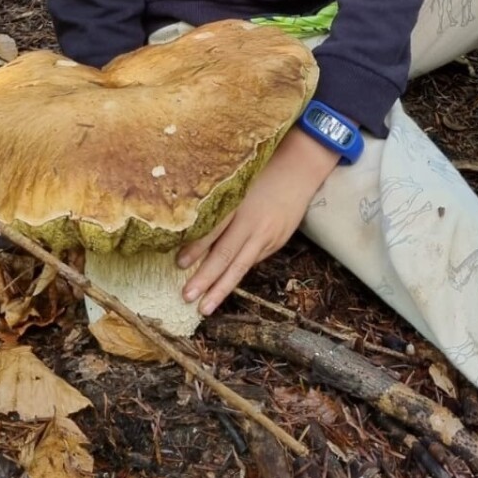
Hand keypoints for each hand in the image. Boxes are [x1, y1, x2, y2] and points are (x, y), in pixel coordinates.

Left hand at [176, 127, 338, 314]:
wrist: (298, 171)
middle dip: (205, 279)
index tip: (179, 263)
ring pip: (240, 266)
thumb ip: (218, 202)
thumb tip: (189, 225)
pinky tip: (223, 287)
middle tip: (187, 296)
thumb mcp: (237, 181)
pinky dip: (236, 274)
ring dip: (221, 288)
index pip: (214, 230)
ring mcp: (267, 235)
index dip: (196, 249)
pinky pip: (253, 261)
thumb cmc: (261, 170)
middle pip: (225, 255)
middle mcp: (253, 223)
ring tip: (205, 307)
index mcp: (239, 204)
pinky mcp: (277, 242)